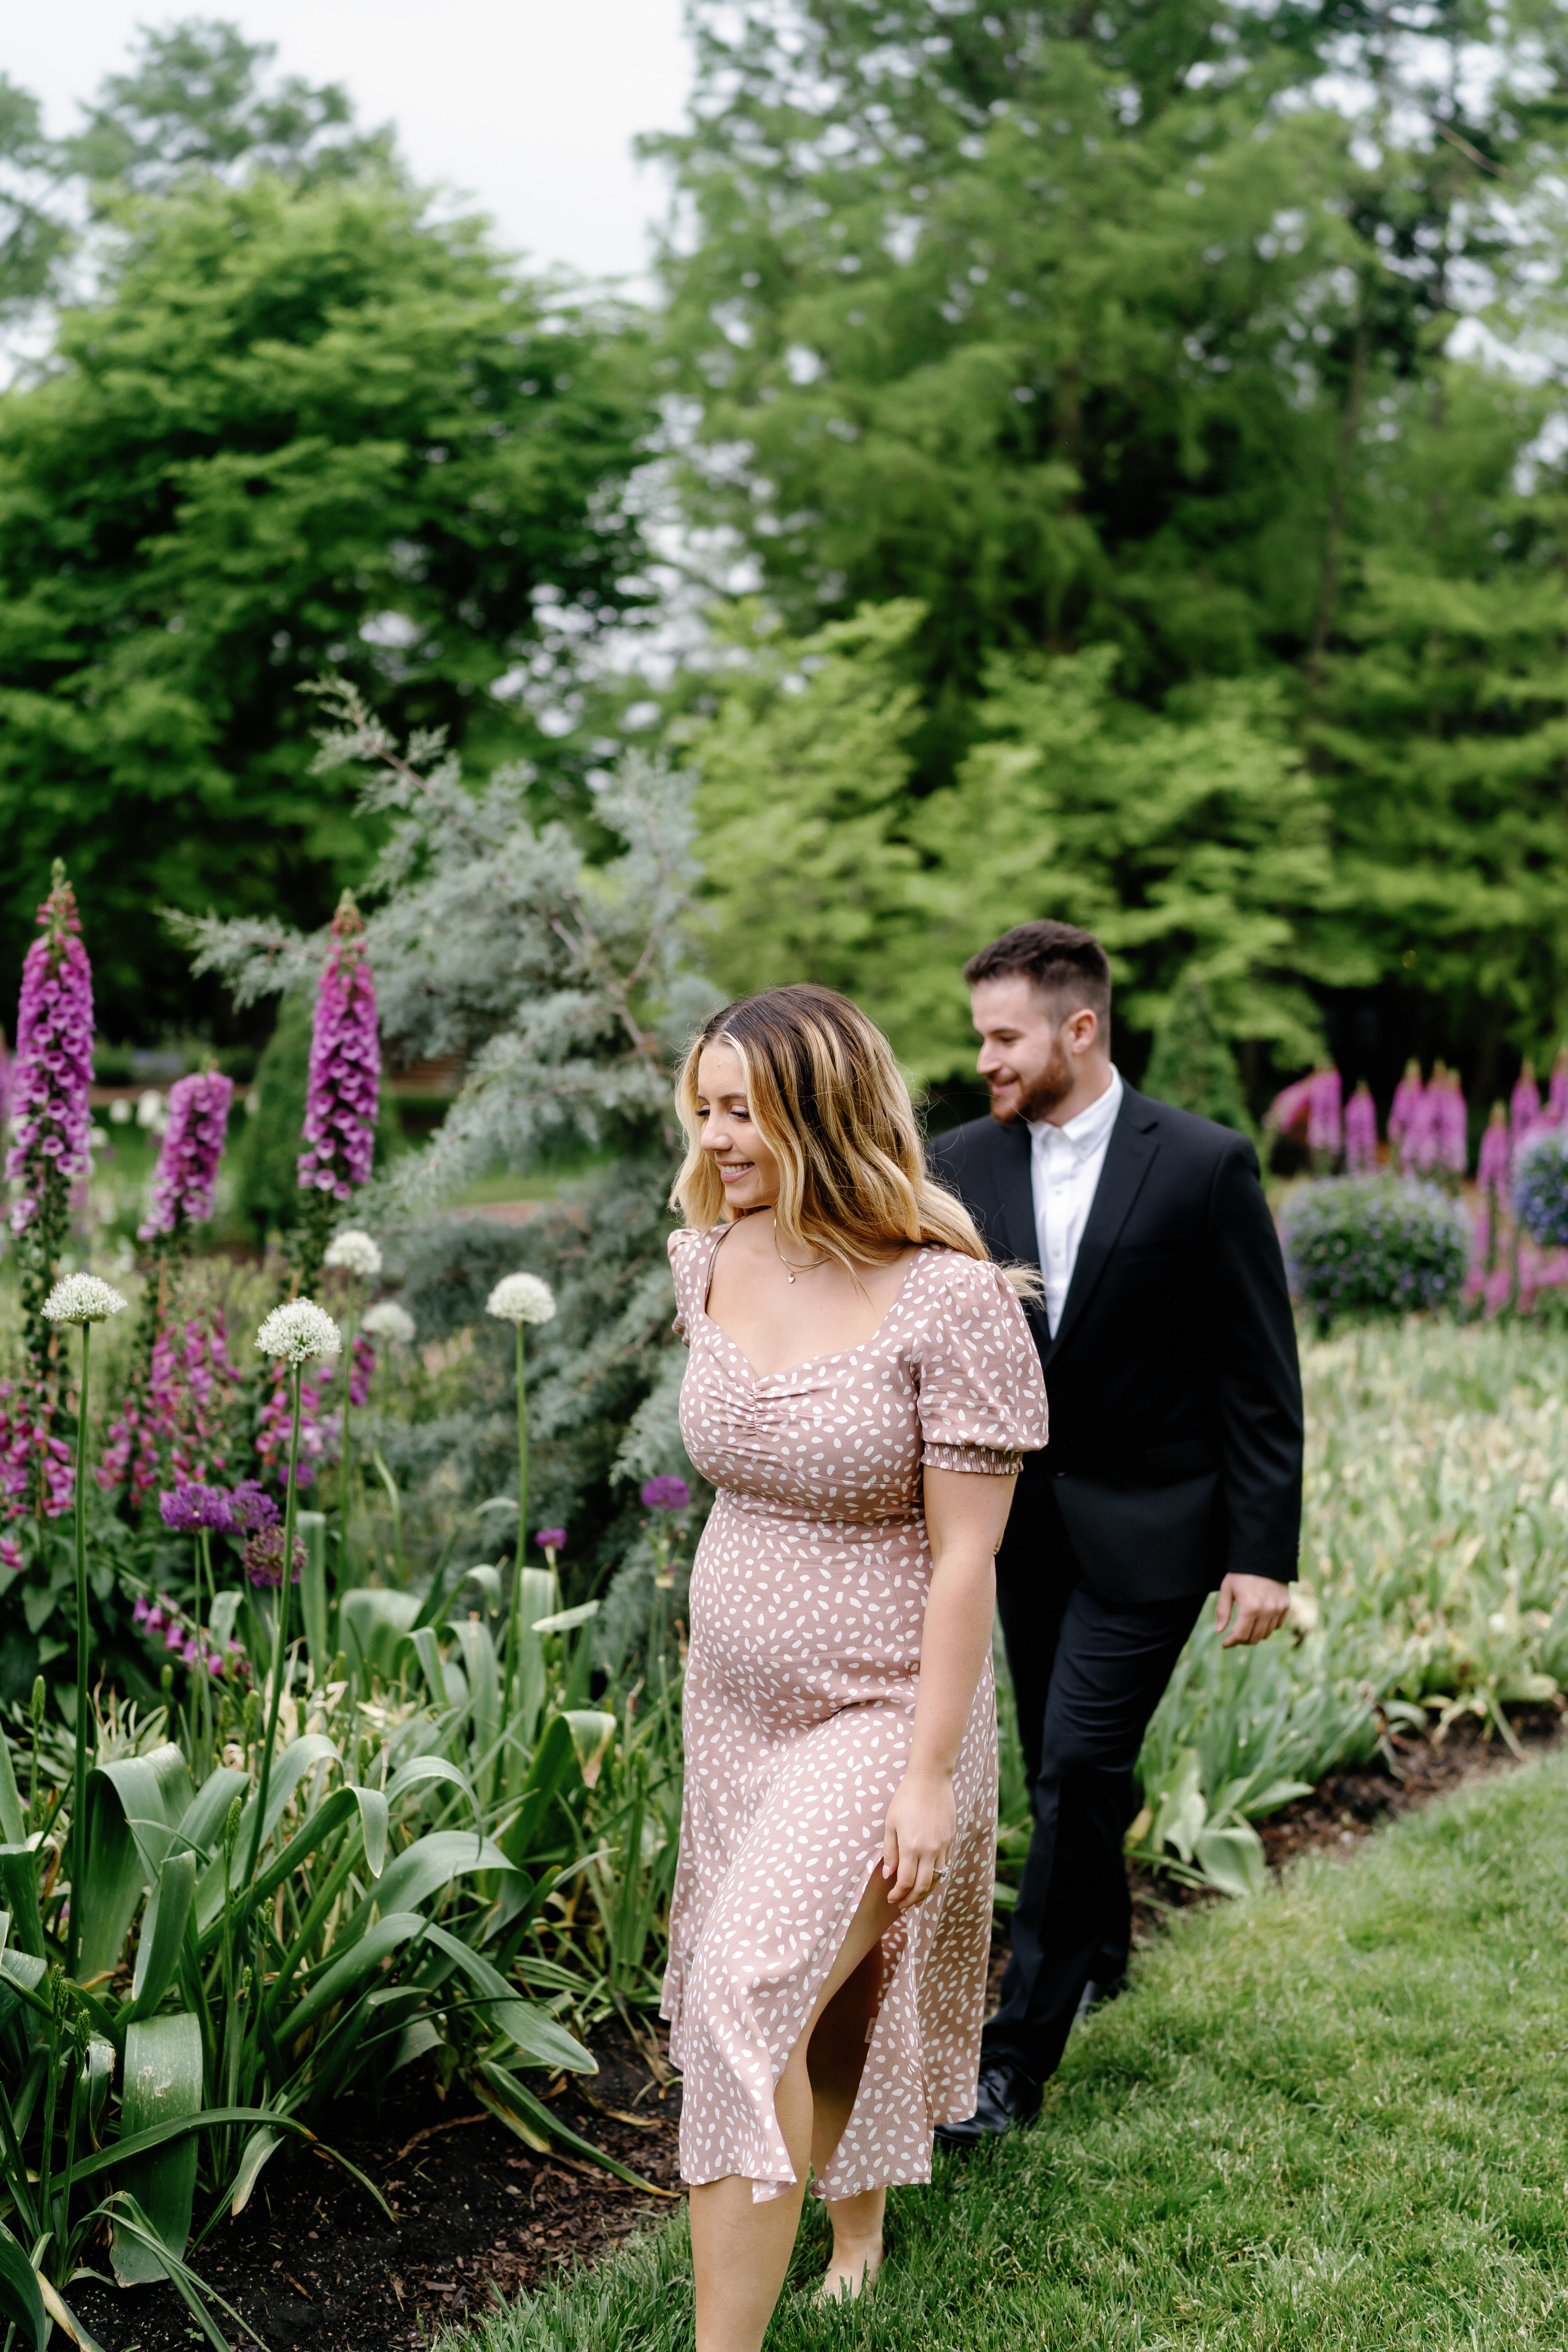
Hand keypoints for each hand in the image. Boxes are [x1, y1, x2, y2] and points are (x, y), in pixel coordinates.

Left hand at [881, 1765, 955, 1909]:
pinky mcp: (951, 1840)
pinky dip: (937, 1877)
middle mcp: (929, 1850)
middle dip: (912, 1900)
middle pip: (923, 1886)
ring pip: (937, 1879)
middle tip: (903, 1905)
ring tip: (916, 1898)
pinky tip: (929, 1878)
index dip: (898, 1894)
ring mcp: (943, 1846)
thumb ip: (890, 1852)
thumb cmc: (906, 1799)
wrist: (931, 1779)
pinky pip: (945, 1866)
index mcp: (911, 1847)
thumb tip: (888, 1875)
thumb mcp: (890, 1824)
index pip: (906, 1882)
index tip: (892, 1898)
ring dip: (926, 1892)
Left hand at [1215, 1573, 1290, 1647]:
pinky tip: (1259, 1621)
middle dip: (1242, 1640)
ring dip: (1255, 1635)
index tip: (1224, 1644)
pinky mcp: (1286, 1605)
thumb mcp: (1227, 1589)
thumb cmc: (1241, 1573)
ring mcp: (1278, 1609)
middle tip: (1234, 1637)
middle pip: (1254, 1638)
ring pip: (1266, 1634)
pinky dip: (1268, 1627)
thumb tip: (1219, 1631)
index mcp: (1250, 1608)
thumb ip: (1223, 1611)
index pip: (1241, 1635)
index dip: (1231, 1642)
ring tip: (1246, 1629)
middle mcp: (1266, 1611)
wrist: (1263, 1557)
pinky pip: (1277, 1625)